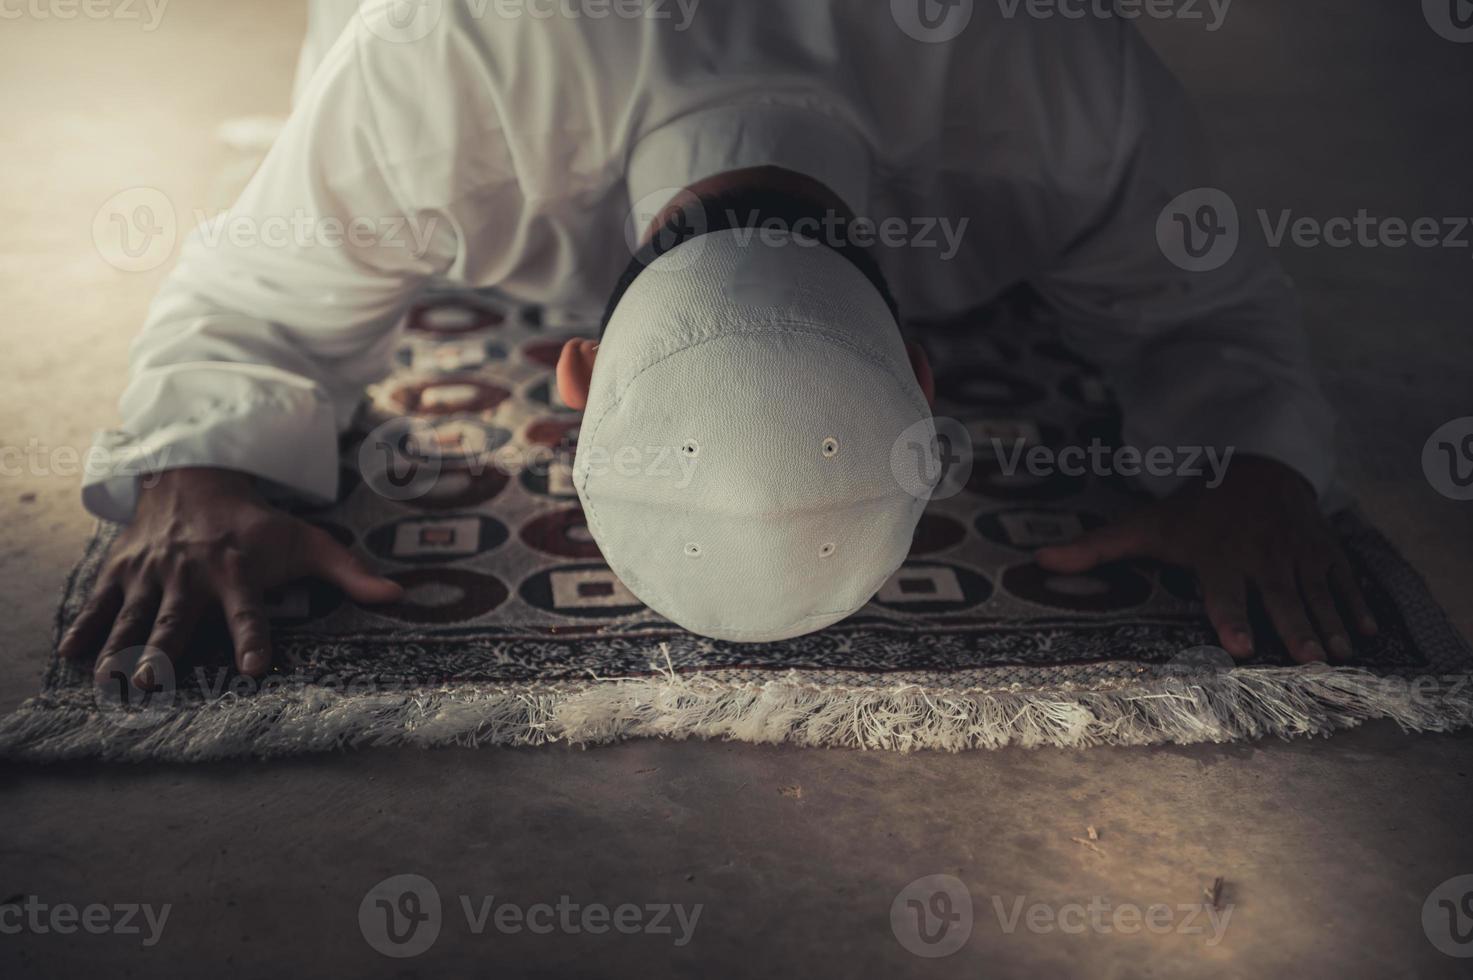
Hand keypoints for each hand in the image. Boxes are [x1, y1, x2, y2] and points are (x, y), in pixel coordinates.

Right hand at [59, 468, 402, 688]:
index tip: (255, 667)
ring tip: (110, 682)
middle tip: (152, 683)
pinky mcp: (119, 572)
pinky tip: (70, 656)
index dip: (253, 639)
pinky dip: (83, 628)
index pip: (248, 612)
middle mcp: (190, 575)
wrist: (195, 476)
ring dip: (120, 650)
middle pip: (176, 621)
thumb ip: (350, 572)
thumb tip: (399, 596)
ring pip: (131, 618)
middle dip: (163, 652)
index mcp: (237, 572)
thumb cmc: (257, 522)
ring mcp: (149, 574)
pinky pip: (98, 603)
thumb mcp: (306, 540)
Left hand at [1035, 456, 1377, 662]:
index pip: (1225, 591)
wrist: (1257, 468)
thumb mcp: (1145, 526)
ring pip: (1317, 594)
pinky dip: (1357, 606)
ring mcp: (1299, 554)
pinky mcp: (1326, 553)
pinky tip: (1367, 634)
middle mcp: (1262, 556)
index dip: (1232, 617)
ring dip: (1328, 625)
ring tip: (1336, 657)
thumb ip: (1095, 549)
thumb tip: (1037, 562)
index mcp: (1220, 556)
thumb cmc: (1196, 510)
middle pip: (1280, 598)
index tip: (1241, 646)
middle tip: (1308, 663)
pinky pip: (1345, 581)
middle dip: (1295, 629)